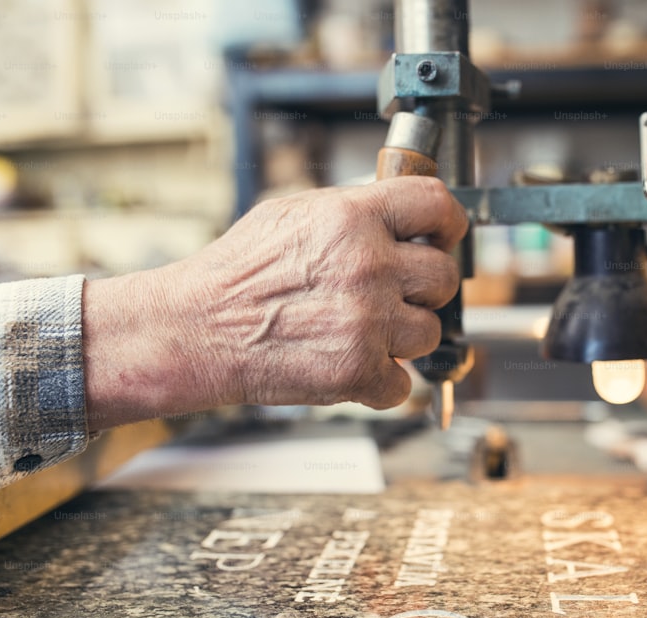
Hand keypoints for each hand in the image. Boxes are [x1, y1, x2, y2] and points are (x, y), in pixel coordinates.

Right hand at [82, 177, 466, 429]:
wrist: (197, 331)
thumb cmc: (237, 274)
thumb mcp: (292, 215)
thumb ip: (353, 212)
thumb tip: (399, 211)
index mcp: (353, 219)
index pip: (437, 205)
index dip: (449, 222)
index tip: (444, 236)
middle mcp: (368, 266)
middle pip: (444, 277)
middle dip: (423, 289)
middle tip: (391, 295)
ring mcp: (367, 322)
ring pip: (430, 332)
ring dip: (403, 337)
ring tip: (360, 331)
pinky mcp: (358, 372)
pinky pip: (403, 383)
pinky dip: (380, 382)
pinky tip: (347, 364)